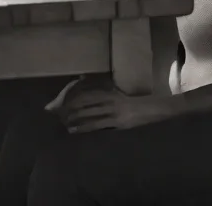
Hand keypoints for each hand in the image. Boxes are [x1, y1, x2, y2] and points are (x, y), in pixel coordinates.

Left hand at [58, 87, 176, 132]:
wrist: (153, 109)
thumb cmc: (133, 102)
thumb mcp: (117, 94)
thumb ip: (103, 92)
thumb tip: (83, 81)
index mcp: (109, 92)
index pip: (86, 94)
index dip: (72, 98)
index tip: (61, 102)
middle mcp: (109, 100)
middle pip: (85, 103)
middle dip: (70, 108)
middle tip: (57, 114)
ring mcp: (114, 112)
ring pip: (89, 114)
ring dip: (75, 119)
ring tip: (64, 123)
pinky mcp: (118, 123)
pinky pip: (98, 125)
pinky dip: (85, 128)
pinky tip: (76, 131)